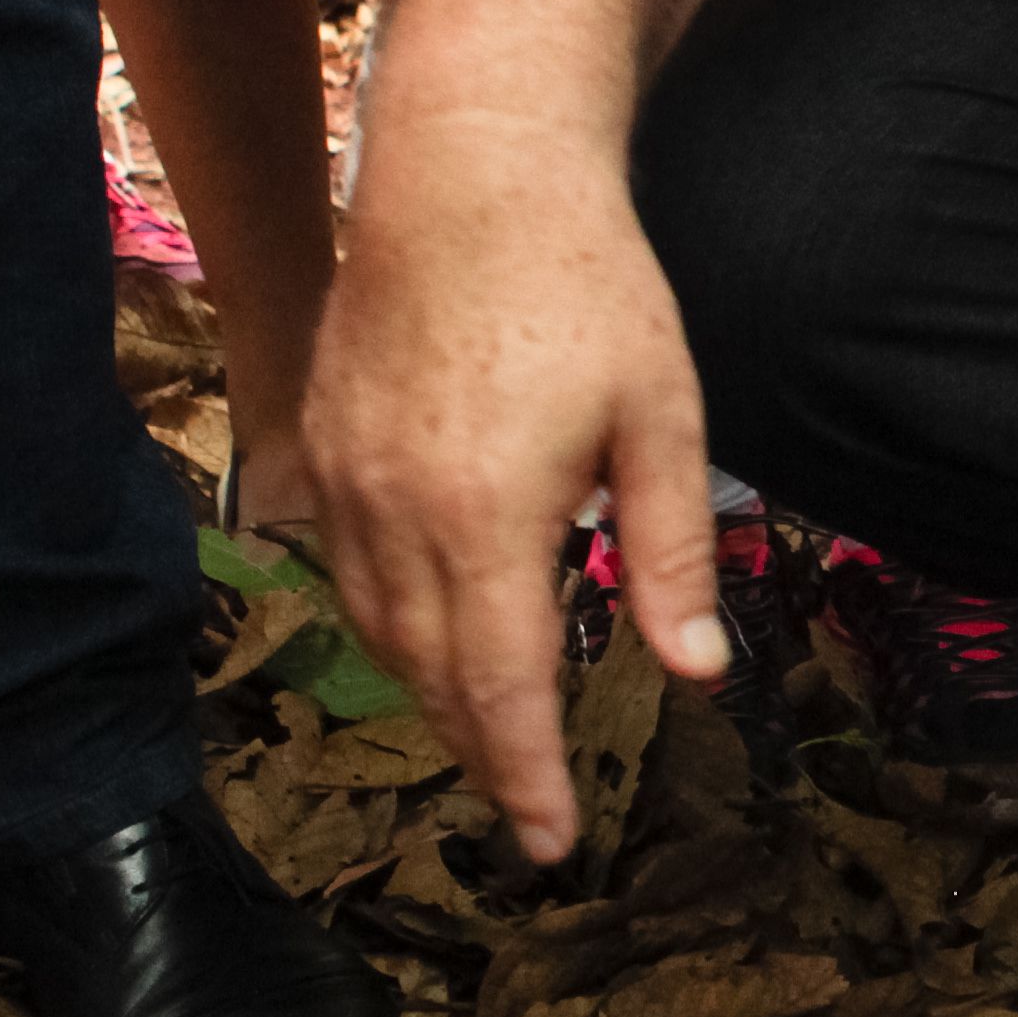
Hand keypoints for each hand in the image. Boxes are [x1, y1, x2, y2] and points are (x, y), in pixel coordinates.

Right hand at [303, 86, 715, 862]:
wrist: (474, 173)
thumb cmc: (588, 285)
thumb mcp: (663, 416)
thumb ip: (671, 552)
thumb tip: (696, 672)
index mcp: (486, 516)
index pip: (500, 686)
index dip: (525, 773)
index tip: (550, 843)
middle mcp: (396, 512)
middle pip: (432, 675)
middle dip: (483, 750)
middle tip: (528, 804)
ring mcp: (345, 478)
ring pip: (379, 631)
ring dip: (434, 695)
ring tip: (492, 735)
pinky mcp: (321, 443)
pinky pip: (347, 571)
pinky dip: (391, 625)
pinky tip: (436, 634)